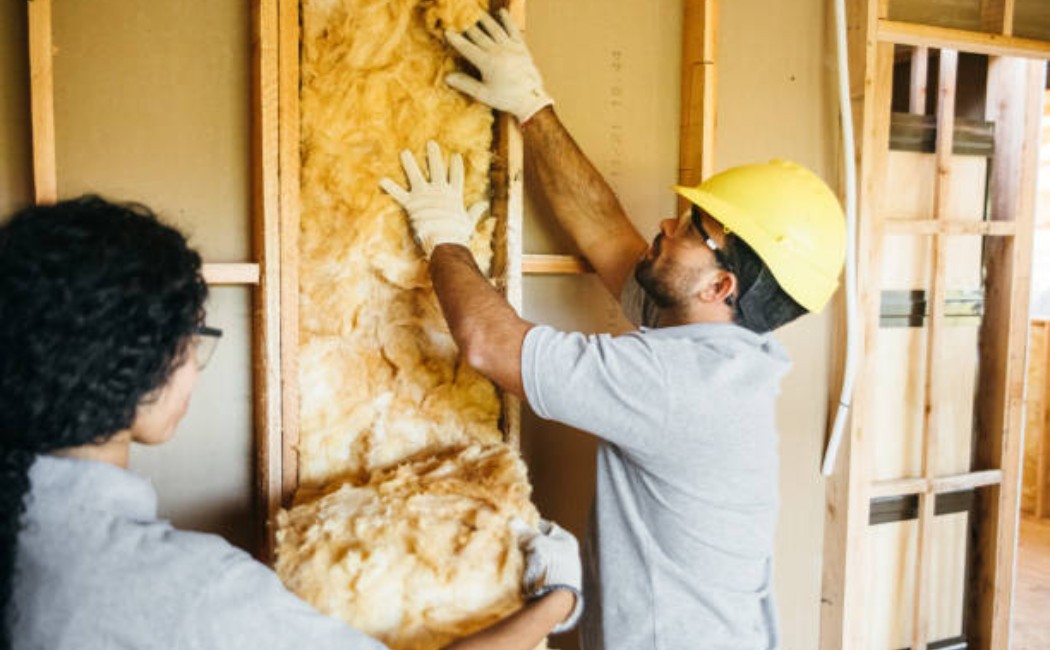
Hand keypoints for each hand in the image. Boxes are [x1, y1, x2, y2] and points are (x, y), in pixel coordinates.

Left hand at [379, 141, 488, 257]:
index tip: (455, 155)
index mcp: (453, 195)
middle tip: (431, 143)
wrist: (443, 240)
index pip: (456, 176)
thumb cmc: (457, 234)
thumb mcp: (469, 221)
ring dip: (409, 163)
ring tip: (404, 152)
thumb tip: (485, 204)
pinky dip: (390, 187)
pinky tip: (382, 180)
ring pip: (415, 175)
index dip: (456, 166)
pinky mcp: (411, 204)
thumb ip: (476, 210)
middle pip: (437, 169)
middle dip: (434, 155)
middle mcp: (439, 191)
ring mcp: (424, 196)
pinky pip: (398, 194)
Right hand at [445, 9, 552, 122]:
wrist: (531, 99)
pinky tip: (502, 12)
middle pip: (479, 35)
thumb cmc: (507, 98)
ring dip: (484, 20)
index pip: (467, 48)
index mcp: (487, 63)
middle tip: (459, 19)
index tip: (447, 31)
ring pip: (494, 29)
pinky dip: (507, 20)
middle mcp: (498, 51)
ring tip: (476, 12)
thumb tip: (448, 77)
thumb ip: (465, 84)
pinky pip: (513, 30)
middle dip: (468, 27)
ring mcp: (511, 47)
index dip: (456, 40)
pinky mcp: (522, 47)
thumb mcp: (483, 94)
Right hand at [511, 518, 582, 633]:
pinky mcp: (553, 585)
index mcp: (568, 541)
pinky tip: (519, 571)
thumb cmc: (549, 565)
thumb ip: (525, 532)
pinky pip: (538, 573)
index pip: (547, 527)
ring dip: (528, 558)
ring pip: (539, 559)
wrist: (555, 599)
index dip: (531, 525)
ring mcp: (561, 571)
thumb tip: (513, 520)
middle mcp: (567, 555)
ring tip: (513, 556)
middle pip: (542, 544)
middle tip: (512, 541)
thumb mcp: (537, 543)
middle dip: (528, 543)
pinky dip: (529, 571)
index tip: (517, 526)